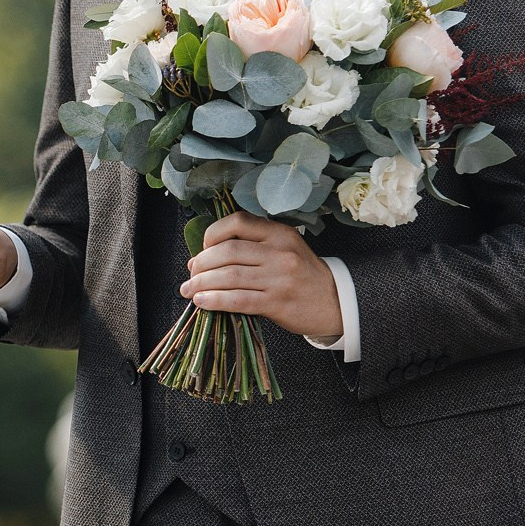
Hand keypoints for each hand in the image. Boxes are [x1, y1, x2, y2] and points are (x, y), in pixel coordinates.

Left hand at [182, 213, 342, 338]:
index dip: (213, 234)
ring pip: (229, 276)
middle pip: (228, 251)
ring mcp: (279, 278)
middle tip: (191, 273)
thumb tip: (203, 255)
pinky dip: (215, 300)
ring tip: (189, 290)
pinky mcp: (276, 303)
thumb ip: (252, 246)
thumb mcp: (285, 249)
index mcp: (279, 233)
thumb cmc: (302, 275)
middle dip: (202, 263)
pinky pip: (238, 300)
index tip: (203, 248)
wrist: (335, 302)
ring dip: (202, 283)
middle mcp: (279, 252)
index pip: (238, 222)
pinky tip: (201, 302)